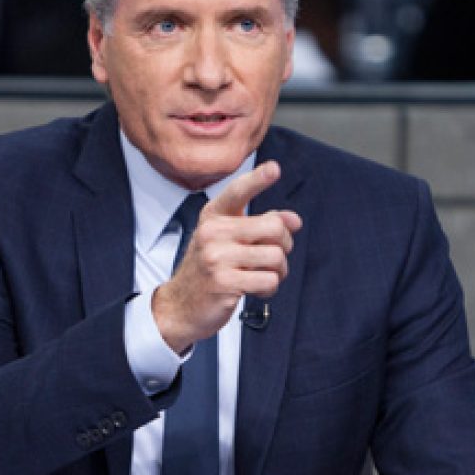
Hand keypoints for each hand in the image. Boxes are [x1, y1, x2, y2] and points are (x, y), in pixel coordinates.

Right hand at [152, 161, 300, 353]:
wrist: (180, 306)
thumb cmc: (210, 270)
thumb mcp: (228, 241)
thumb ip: (260, 226)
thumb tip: (294, 220)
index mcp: (213, 217)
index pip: (238, 192)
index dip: (258, 179)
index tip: (274, 169)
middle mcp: (212, 232)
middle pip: (273, 227)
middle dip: (284, 245)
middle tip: (275, 257)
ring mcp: (216, 257)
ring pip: (275, 256)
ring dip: (278, 271)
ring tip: (264, 276)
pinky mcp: (224, 282)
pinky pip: (269, 280)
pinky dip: (269, 287)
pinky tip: (256, 289)